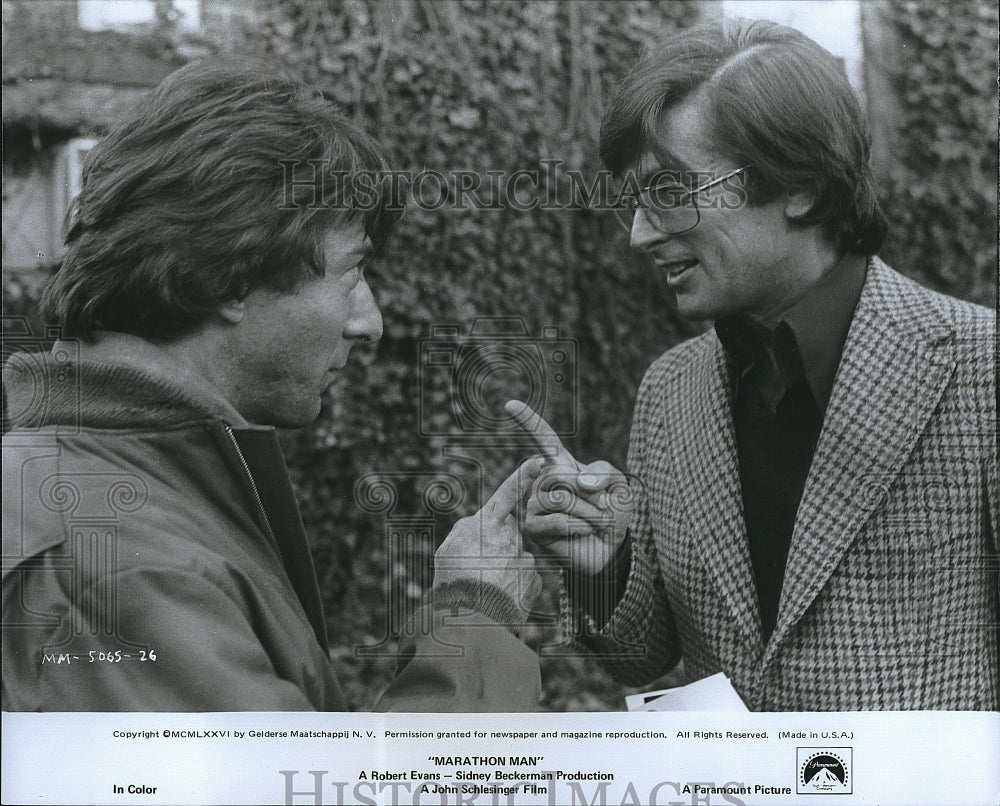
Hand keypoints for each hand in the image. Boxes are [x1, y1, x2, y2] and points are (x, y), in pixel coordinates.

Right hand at [433, 457, 544, 614]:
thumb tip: (477, 522)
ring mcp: (524, 559)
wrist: (470, 622)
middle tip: (479, 569)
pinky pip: (525, 578)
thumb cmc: (452, 584)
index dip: (523, 476)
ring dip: (505, 568)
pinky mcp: (535, 580)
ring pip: (516, 557)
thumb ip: (465, 530)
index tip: (540, 461)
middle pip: (509, 533)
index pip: (507, 494)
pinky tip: (500, 598)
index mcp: (486, 525)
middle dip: (499, 545)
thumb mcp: (447, 550)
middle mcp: (510, 538)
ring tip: (486, 589)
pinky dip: (515, 586)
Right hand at [506, 399, 632, 574]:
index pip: (544, 437)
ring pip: (559, 498)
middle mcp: (543, 481)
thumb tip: (580, 483)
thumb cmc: (612, 512)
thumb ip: (605, 474)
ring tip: (597, 522)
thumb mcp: (619, 485)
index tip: (510, 404)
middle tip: (604, 507)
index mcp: (562, 464)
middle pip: (558, 474)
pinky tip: (585, 532)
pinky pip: (557, 521)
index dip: (528, 420)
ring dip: (589, 512)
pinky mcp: (534, 528)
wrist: (611, 547)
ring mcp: (535, 504)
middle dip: (590, 493)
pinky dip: (581, 527)